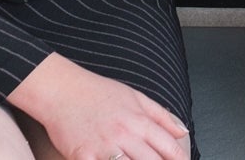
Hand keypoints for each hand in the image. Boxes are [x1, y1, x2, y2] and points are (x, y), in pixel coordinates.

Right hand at [10, 53, 189, 159]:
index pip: (168, 146)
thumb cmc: (98, 93)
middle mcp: (124, 134)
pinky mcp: (83, 156)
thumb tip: (182, 132)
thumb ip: (161, 116)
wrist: (62, 91)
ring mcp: (104, 147)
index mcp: (138, 120)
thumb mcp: (136, 97)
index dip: (179, 159)